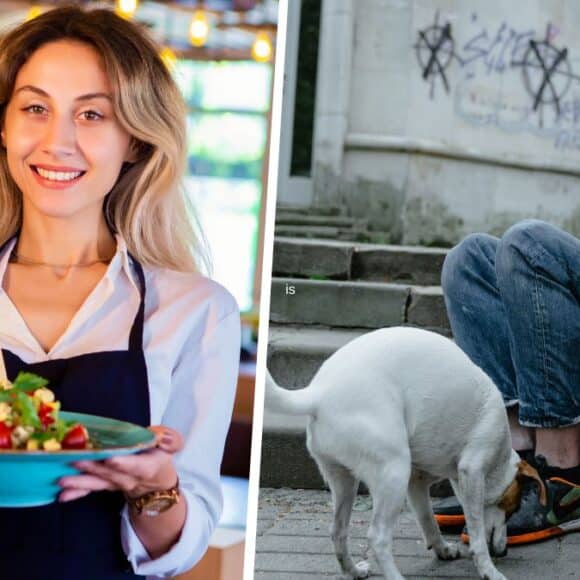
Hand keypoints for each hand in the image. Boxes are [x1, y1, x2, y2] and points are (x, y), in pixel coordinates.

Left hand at [58, 425, 183, 502]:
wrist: (156, 482)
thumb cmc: (160, 456)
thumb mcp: (171, 445)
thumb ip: (170, 439)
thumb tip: (159, 436)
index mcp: (147, 466)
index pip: (135, 466)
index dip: (123, 463)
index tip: (110, 459)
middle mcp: (129, 479)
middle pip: (110, 474)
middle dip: (92, 467)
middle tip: (75, 459)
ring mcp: (115, 484)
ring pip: (97, 484)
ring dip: (79, 482)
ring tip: (62, 480)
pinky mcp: (105, 486)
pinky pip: (90, 490)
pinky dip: (76, 493)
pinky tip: (61, 494)